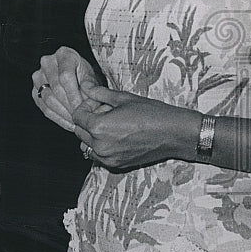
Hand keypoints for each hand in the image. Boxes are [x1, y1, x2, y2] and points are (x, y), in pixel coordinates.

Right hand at [31, 47, 99, 132]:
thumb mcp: (92, 77)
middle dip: (70, 106)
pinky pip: (43, 107)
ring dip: (64, 114)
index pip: (65, 77)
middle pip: (56, 88)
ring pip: (48, 99)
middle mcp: (47, 62)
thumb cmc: (85, 75)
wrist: (76, 76)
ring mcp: (38, 76)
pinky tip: (69, 123)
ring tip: (77, 122)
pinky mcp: (34, 90)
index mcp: (64, 54)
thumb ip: (90, 88)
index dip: (74, 94)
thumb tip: (87, 103)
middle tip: (81, 118)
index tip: (82, 108)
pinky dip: (57, 118)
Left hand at [72, 86, 202, 169]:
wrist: (173, 134)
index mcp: (98, 127)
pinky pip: (98, 155)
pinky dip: (101, 146)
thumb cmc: (151, 113)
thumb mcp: (123, 98)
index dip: (85, 106)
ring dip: (92, 135)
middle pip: (79, 131)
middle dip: (88, 120)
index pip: (77, 116)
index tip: (98, 103)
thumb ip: (99, 93)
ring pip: (86, 144)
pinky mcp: (116, 165)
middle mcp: (100, 145)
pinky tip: (117, 136)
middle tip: (106, 112)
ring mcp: (108, 158)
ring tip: (111, 125)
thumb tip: (84, 86)